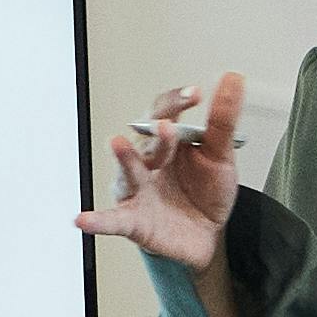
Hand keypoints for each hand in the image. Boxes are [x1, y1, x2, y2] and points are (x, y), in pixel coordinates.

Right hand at [81, 70, 243, 274]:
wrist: (206, 237)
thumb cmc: (205, 192)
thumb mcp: (220, 155)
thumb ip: (223, 120)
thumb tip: (232, 79)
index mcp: (167, 141)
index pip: (164, 112)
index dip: (175, 102)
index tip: (194, 94)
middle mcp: (146, 162)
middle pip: (146, 140)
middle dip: (156, 133)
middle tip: (166, 124)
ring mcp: (137, 190)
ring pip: (128, 172)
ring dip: (124, 158)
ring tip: (118, 144)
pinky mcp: (133, 221)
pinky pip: (112, 220)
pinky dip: (98, 220)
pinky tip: (83, 219)